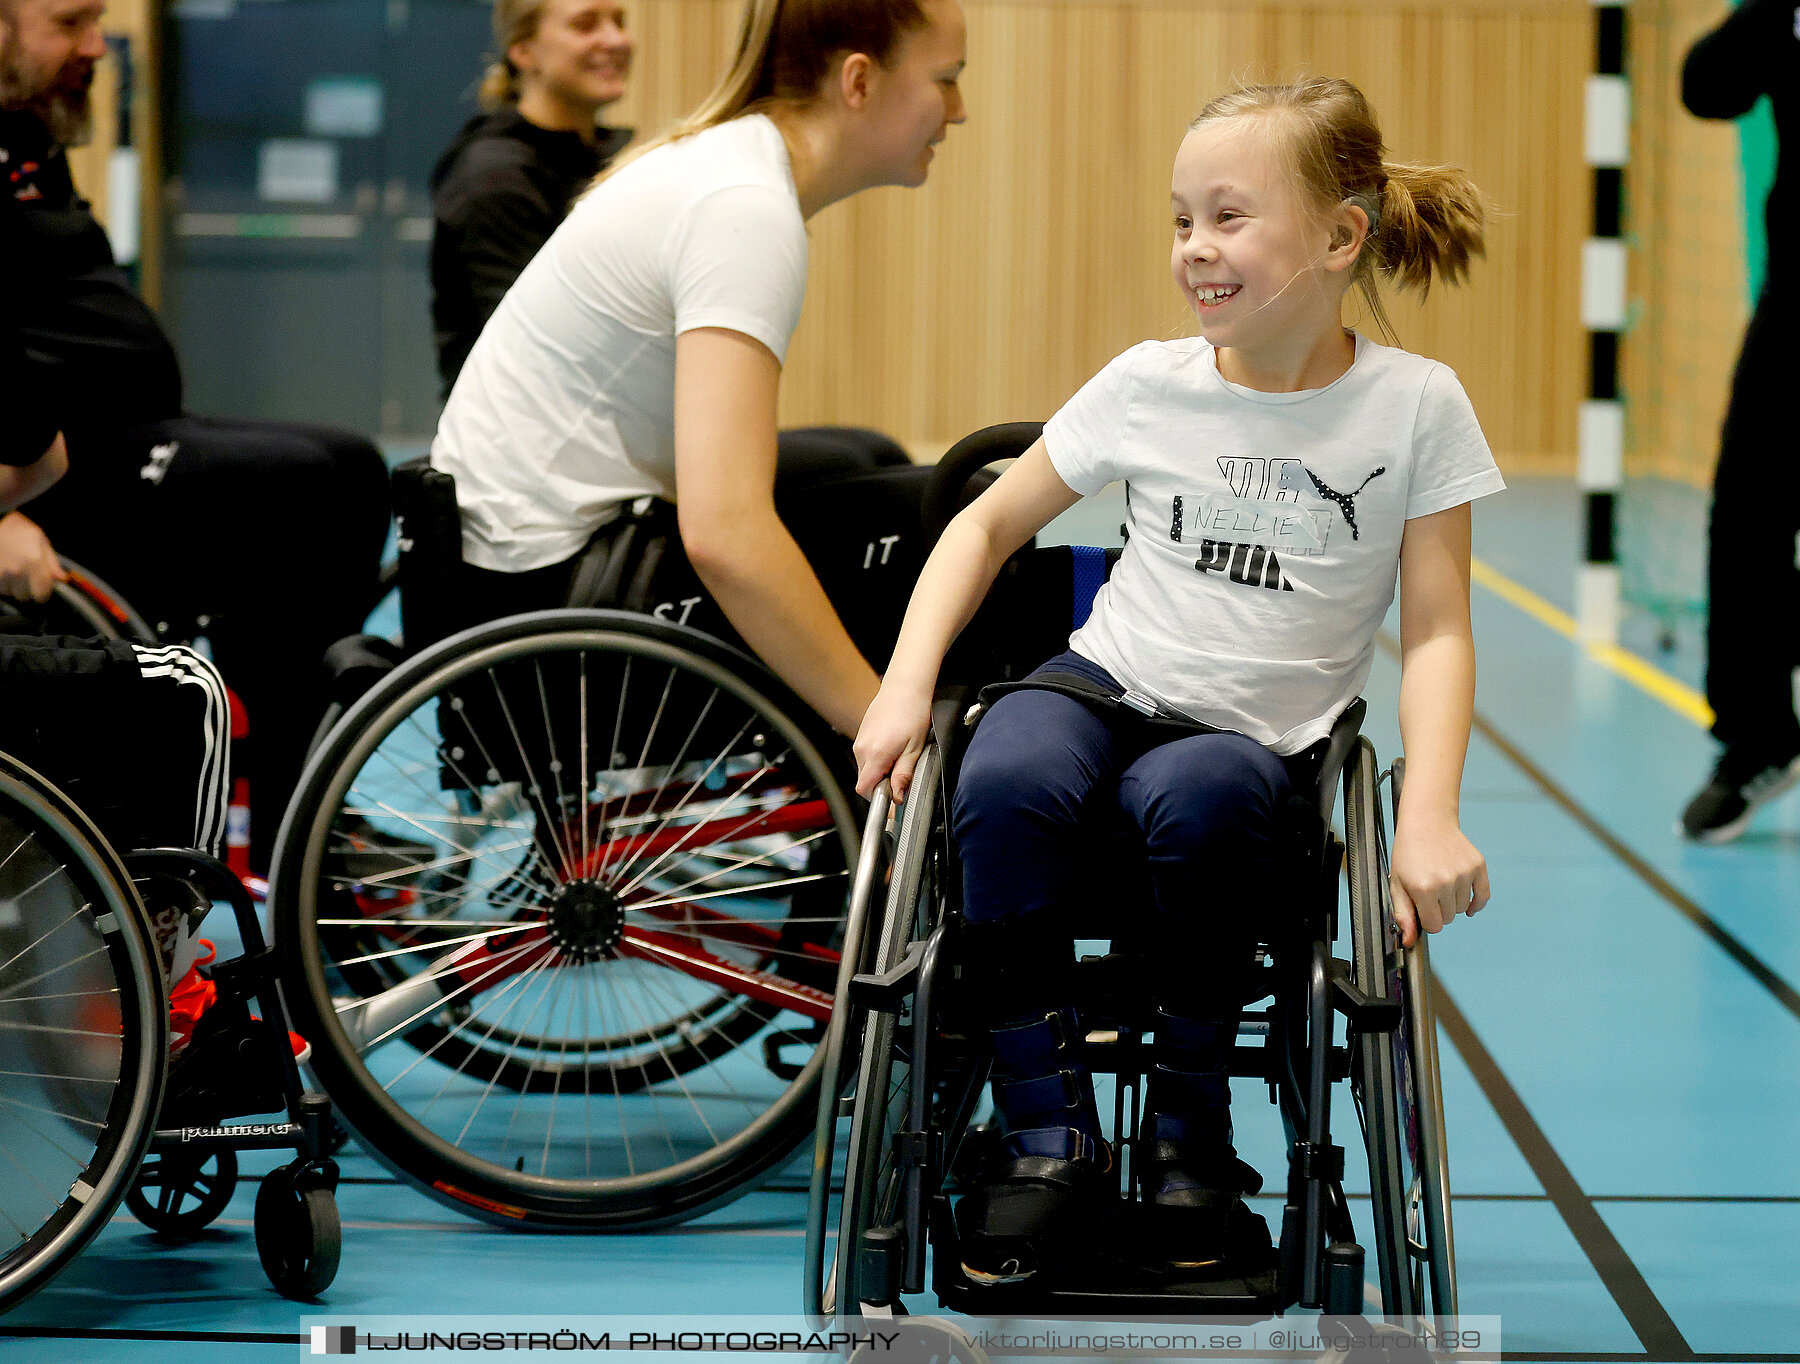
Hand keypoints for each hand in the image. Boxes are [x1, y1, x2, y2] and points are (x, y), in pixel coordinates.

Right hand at [0, 512, 66, 602]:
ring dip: (13, 587)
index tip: (42, 585)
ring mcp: (0, 575)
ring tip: (13, 571)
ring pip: (11, 593)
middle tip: (26, 576)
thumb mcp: (41, 541)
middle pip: (25, 597)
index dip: (43, 591)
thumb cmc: (18, 530)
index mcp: (33, 562)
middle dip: (28, 589)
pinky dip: (3, 583)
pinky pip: (0, 589)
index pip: (41, 595)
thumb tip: (62, 579)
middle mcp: (16, 571)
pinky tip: (4, 570)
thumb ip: (52, 562)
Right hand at [852, 680, 932, 801]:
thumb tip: (898, 796)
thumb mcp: (915, 748)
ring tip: (900, 756)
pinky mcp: (861, 735)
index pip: (864, 789)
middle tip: (902, 773)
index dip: (879, 797)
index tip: (893, 796)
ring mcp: (859, 741)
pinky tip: (893, 747)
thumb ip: (904, 774)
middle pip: (865, 781)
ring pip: (865, 769)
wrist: (905, 687)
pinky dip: (878, 760)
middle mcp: (862, 749)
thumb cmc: (912, 712)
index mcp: (875, 754)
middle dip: (882, 784)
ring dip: (880, 771)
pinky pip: (866, 756)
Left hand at [1388, 816, 1489, 947]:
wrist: (1426, 822)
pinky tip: (1469, 905)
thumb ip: (1403, 914)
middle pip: (1449, 918)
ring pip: (1463, 908)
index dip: (1427, 919)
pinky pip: (1483, 896)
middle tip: (1429, 891)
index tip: (1421, 907)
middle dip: (1438, 910)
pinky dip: (1477, 903)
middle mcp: (1446, 883)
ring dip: (1453, 902)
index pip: (1434, 926)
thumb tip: (1409, 942)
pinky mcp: (1478, 866)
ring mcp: (1464, 874)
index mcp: (1424, 889)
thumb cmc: (1408, 853)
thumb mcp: (1397, 883)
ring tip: (1441, 882)